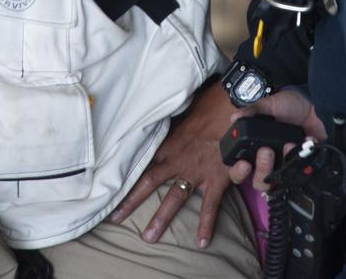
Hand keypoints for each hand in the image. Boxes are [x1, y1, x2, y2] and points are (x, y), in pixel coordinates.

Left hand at [110, 83, 236, 247]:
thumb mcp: (186, 110)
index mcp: (169, 143)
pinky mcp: (216, 180)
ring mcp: (196, 172)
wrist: (235, 106)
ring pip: (174, 199)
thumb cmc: (211, 103)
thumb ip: (175, 124)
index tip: (111, 184)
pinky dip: (207, 225)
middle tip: (115, 218)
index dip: (127, 173)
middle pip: (149, 183)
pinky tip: (202, 241)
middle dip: (131, 202)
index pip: (143, 161)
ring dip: (161, 218)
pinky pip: (210, 206)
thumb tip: (163, 118)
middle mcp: (177, 160)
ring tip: (149, 237)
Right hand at [227, 89, 326, 192]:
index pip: (239, 171)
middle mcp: (268, 162)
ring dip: (283, 165)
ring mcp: (286, 166)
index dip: (238, 172)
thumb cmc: (285, 106)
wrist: (310, 103)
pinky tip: (307, 140)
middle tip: (266, 151)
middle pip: (260, 182)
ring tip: (289, 144)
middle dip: (262, 169)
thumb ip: (251, 111)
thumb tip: (235, 117)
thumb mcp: (267, 106)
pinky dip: (305, 156)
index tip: (244, 164)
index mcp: (253, 150)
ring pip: (281, 181)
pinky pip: (304, 170)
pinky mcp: (304, 165)